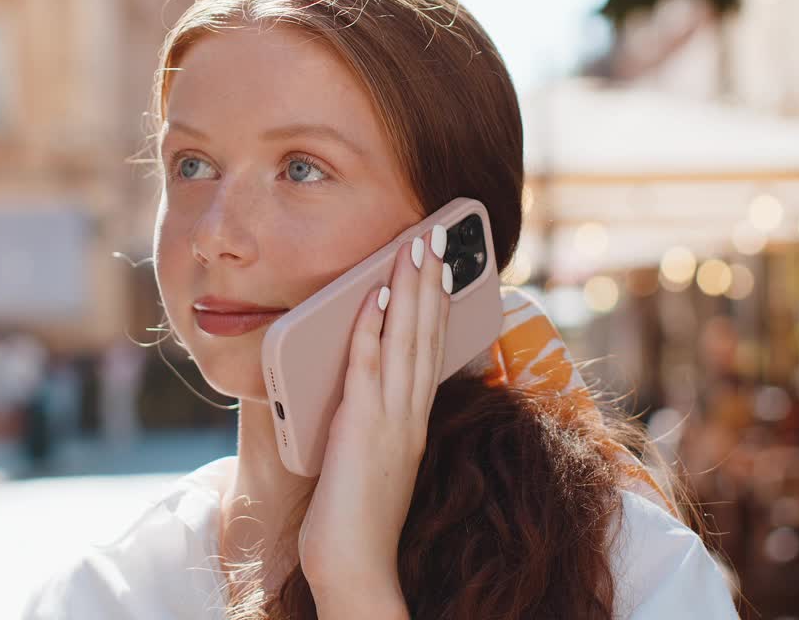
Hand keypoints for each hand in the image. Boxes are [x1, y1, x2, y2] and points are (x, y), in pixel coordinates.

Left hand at [297, 224, 451, 608]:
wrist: (355, 563)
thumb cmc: (356, 517)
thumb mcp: (372, 455)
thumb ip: (372, 417)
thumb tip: (360, 384)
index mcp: (414, 418)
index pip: (431, 348)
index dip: (438, 304)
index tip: (443, 267)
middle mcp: (410, 412)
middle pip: (426, 333)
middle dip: (432, 279)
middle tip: (436, 234)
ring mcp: (391, 417)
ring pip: (405, 339)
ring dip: (410, 288)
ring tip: (415, 245)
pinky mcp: (363, 425)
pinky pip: (369, 365)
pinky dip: (374, 327)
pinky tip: (376, 295)